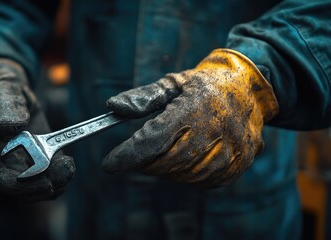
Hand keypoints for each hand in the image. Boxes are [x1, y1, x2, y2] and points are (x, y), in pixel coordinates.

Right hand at [0, 59, 74, 198]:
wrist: (7, 96)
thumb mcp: (0, 91)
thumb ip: (3, 106)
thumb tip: (12, 125)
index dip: (20, 185)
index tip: (44, 181)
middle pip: (17, 188)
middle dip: (42, 185)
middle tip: (65, 169)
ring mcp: (14, 168)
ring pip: (32, 189)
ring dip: (53, 183)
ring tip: (68, 166)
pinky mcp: (31, 166)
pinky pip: (43, 180)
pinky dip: (57, 177)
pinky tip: (67, 163)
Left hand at [103, 49, 278, 186]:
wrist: (250, 88)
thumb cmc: (205, 85)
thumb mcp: (173, 82)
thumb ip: (143, 97)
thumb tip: (113, 107)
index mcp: (194, 108)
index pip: (153, 140)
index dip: (128, 156)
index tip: (109, 164)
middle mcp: (214, 132)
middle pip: (165, 162)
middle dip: (144, 163)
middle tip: (135, 157)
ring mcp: (230, 151)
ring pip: (183, 175)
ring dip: (164, 169)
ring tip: (160, 154)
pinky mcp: (238, 164)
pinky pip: (202, 181)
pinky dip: (185, 174)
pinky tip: (182, 160)